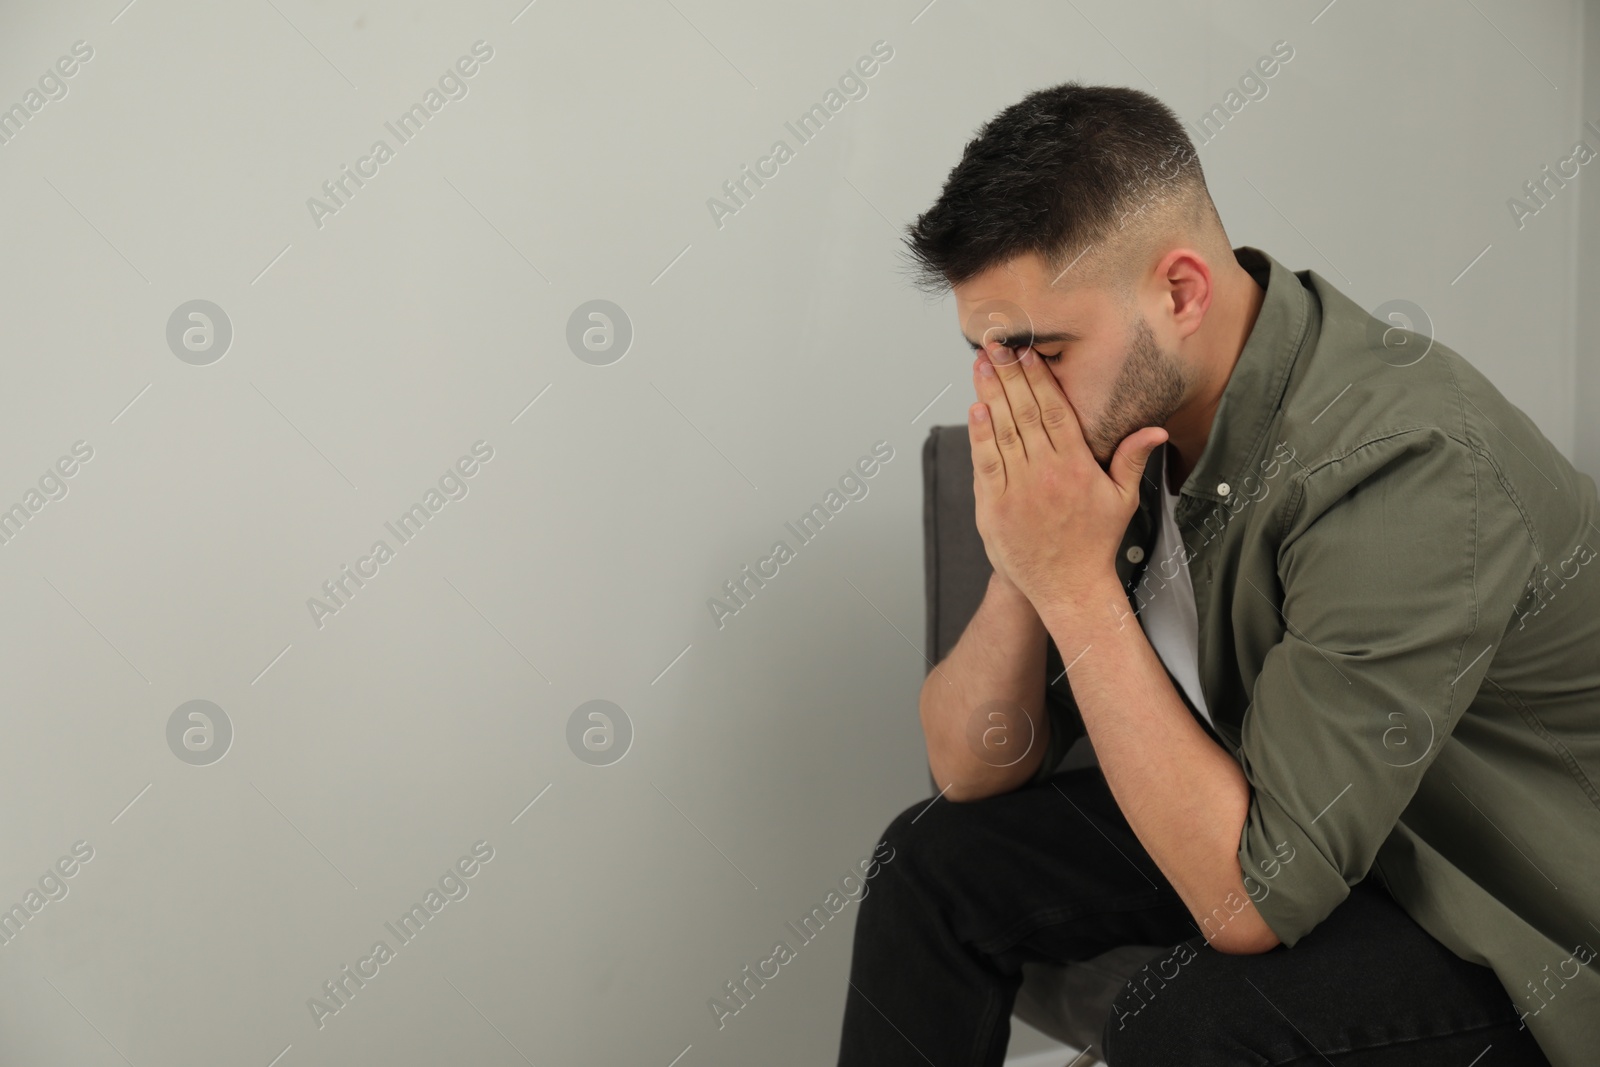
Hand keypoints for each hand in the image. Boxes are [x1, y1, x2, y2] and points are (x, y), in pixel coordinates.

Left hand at [968, 344, 1165, 618]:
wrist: (1067, 588)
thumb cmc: (1095, 543)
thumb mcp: (1122, 500)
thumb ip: (1132, 459)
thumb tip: (1155, 428)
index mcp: (1076, 466)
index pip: (1055, 410)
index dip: (1039, 378)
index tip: (1028, 352)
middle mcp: (1046, 473)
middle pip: (1025, 412)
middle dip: (1009, 375)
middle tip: (997, 344)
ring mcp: (1017, 490)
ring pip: (1002, 431)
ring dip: (990, 394)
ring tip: (982, 364)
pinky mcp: (994, 508)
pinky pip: (985, 463)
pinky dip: (979, 435)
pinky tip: (976, 408)